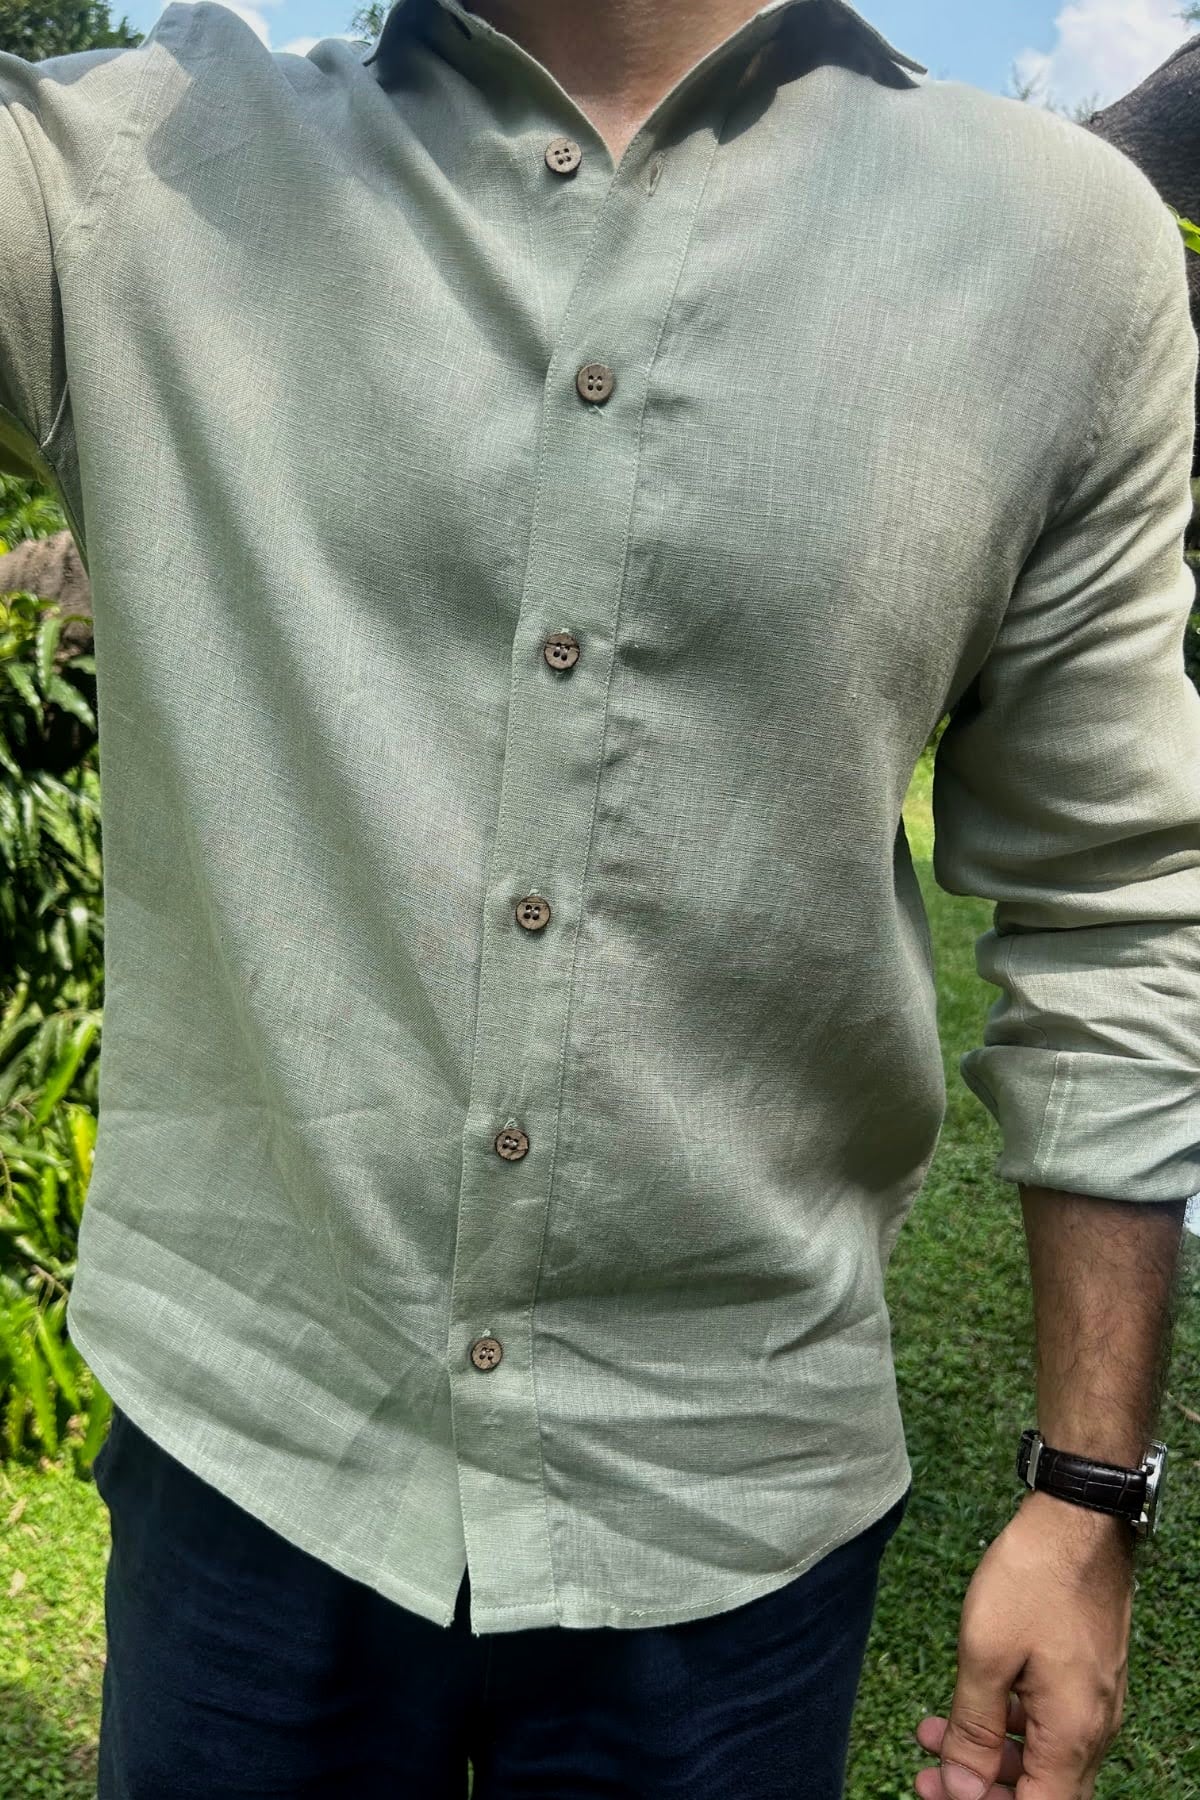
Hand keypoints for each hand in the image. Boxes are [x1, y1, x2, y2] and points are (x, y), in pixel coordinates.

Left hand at [912, 1490, 1134, 1797]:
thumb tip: (961, 1788)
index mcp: (1073, 1735)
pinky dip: (1008, 1723)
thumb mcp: (986, 1652)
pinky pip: (1049, 1723)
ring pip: (1043, 1757)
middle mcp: (1093, 1730)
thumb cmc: (1035, 1578)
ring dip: (988, 1753)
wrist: (1079, 1521)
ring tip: (931, 1731)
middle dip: (981, 1788)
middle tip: (927, 1773)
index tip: (940, 1791)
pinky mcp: (1085, 1677)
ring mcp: (1093, 1703)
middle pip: (1041, 1791)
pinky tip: (969, 1702)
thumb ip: (973, 1728)